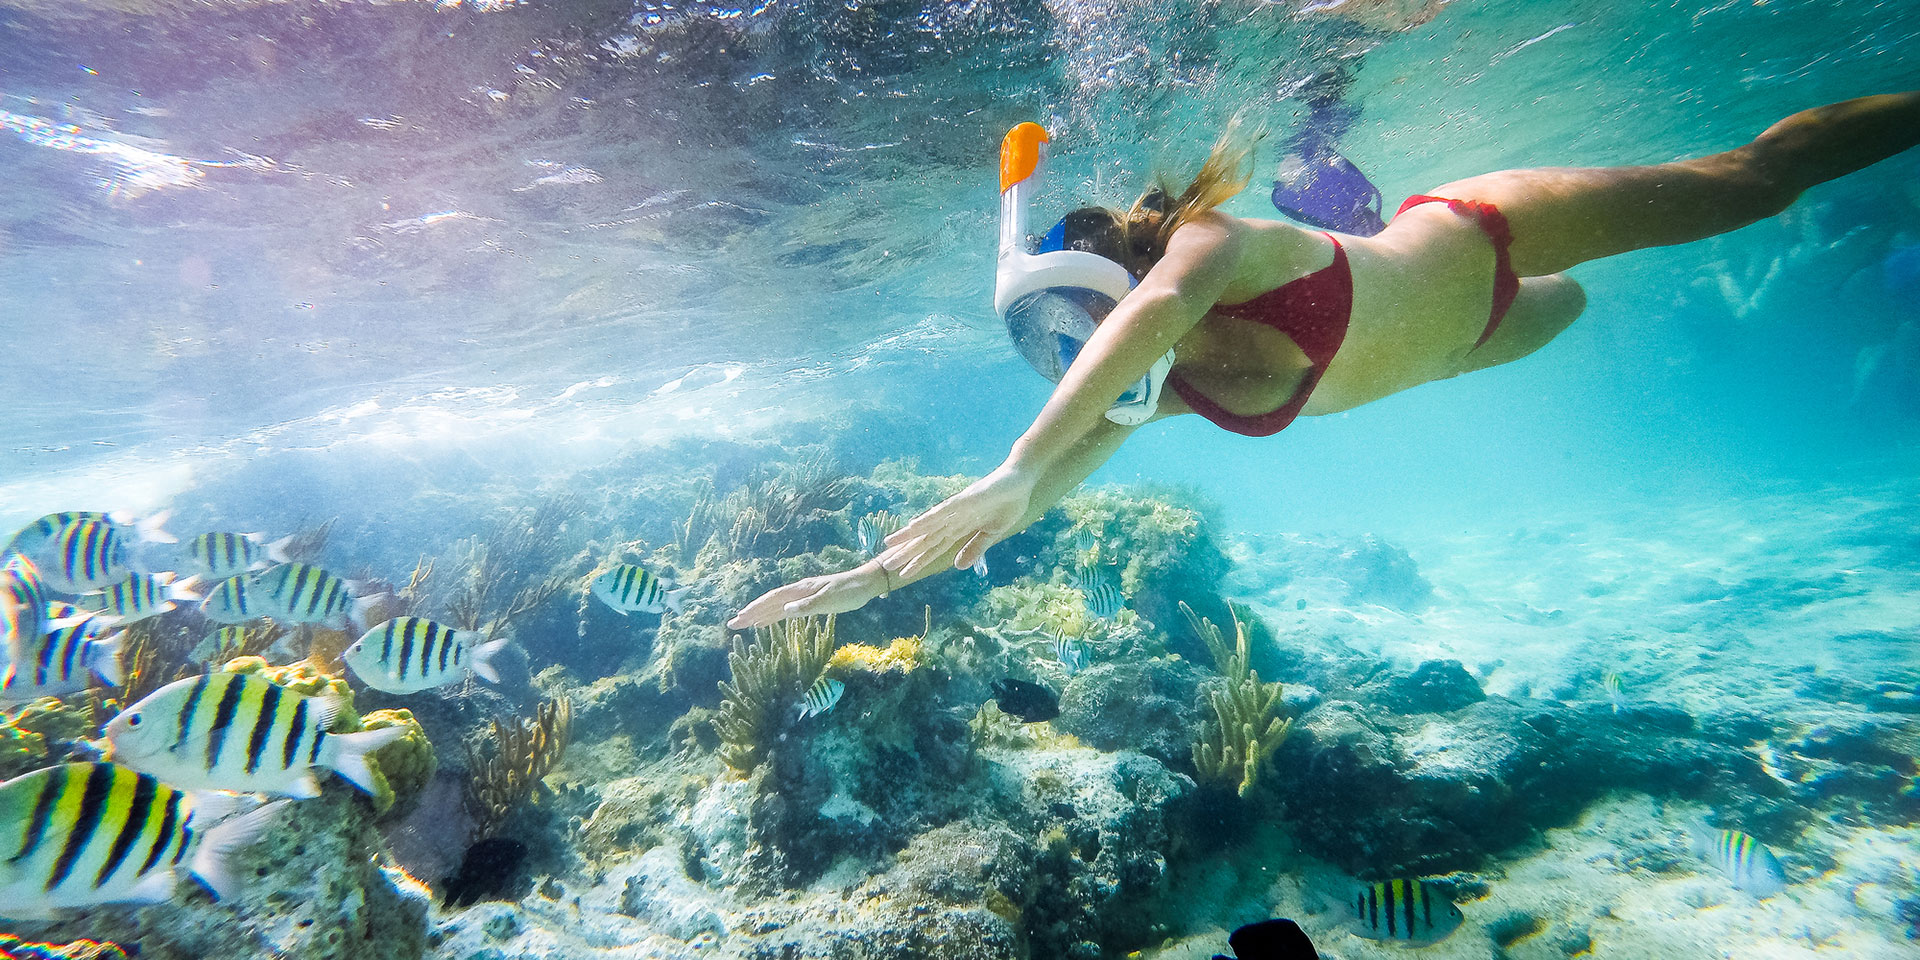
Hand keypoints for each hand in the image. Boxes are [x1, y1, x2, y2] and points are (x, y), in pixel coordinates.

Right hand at [728, 561, 888, 628]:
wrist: (865, 584)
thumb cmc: (850, 592)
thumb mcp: (830, 601)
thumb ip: (807, 606)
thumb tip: (784, 611)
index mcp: (801, 590)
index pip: (772, 600)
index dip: (755, 609)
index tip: (739, 618)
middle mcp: (799, 591)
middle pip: (769, 602)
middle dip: (751, 613)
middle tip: (733, 624)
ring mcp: (803, 595)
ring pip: (776, 606)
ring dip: (760, 615)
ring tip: (744, 623)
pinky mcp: (810, 600)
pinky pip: (786, 609)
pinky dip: (774, 616)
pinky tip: (768, 622)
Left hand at [879, 464, 1034, 579]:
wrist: (1021, 479)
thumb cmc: (1007, 503)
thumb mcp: (992, 533)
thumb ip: (975, 548)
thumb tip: (957, 566)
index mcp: (960, 527)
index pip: (935, 547)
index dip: (919, 560)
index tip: (902, 573)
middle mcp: (954, 517)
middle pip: (927, 537)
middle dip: (907, 551)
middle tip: (886, 564)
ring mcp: (958, 507)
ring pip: (930, 524)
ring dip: (910, 534)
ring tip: (890, 543)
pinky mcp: (967, 498)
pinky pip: (946, 510)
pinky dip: (930, 518)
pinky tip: (915, 524)